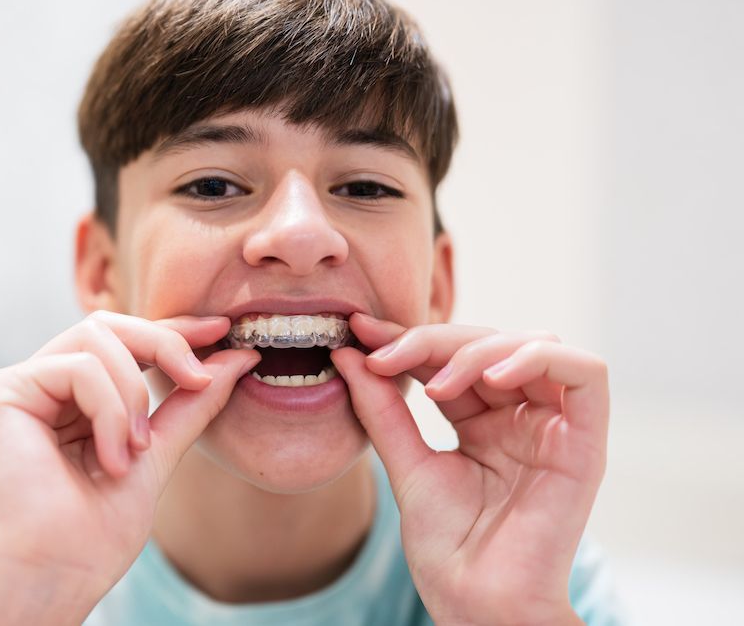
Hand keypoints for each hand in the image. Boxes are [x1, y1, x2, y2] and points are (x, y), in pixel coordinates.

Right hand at [0, 311, 258, 615]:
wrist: (61, 571)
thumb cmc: (98, 531)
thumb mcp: (160, 453)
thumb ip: (191, 403)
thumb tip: (238, 357)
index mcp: (74, 397)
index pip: (124, 341)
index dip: (172, 330)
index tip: (223, 330)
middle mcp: (42, 384)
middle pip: (108, 324)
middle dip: (163, 344)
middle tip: (197, 380)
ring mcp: (19, 385)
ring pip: (96, 337)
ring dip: (132, 395)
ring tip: (135, 451)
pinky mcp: (0, 392)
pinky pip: (77, 367)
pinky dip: (108, 410)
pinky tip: (110, 457)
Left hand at [331, 314, 607, 624]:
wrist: (474, 602)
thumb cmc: (447, 548)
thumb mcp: (404, 463)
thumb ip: (381, 408)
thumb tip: (347, 352)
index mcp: (482, 422)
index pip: (450, 356)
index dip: (408, 338)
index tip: (359, 334)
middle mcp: (521, 418)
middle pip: (488, 342)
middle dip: (432, 339)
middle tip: (384, 355)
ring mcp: (554, 427)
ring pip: (533, 344)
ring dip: (477, 349)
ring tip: (434, 383)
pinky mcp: (585, 442)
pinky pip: (585, 373)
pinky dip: (537, 358)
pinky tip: (490, 377)